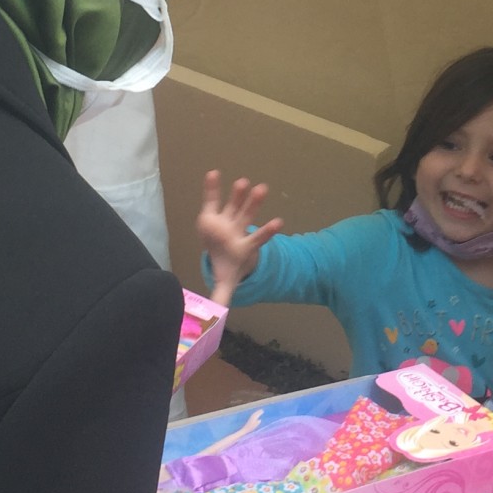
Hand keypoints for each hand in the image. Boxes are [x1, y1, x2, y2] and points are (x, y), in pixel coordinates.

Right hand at [199, 172, 284, 300]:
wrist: (220, 252)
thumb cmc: (227, 265)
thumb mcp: (225, 283)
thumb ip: (223, 297)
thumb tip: (219, 320)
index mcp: (242, 246)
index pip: (258, 239)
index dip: (268, 232)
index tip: (280, 223)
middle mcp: (236, 230)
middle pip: (247, 216)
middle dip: (254, 204)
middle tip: (262, 189)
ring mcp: (226, 220)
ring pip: (234, 205)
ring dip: (239, 194)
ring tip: (244, 181)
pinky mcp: (212, 213)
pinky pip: (212, 199)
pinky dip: (212, 187)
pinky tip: (213, 173)